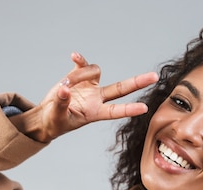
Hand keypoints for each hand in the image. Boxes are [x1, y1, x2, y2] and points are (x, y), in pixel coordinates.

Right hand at [12, 52, 158, 142]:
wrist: (47, 114)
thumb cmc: (55, 121)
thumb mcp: (56, 116)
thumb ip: (61, 103)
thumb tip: (65, 89)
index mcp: (95, 112)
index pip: (116, 111)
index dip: (129, 110)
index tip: (144, 108)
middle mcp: (97, 98)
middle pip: (121, 88)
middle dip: (138, 82)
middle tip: (155, 76)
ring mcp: (90, 86)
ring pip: (95, 71)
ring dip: (79, 75)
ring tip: (63, 86)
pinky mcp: (80, 76)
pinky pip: (84, 63)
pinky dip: (80, 60)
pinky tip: (74, 56)